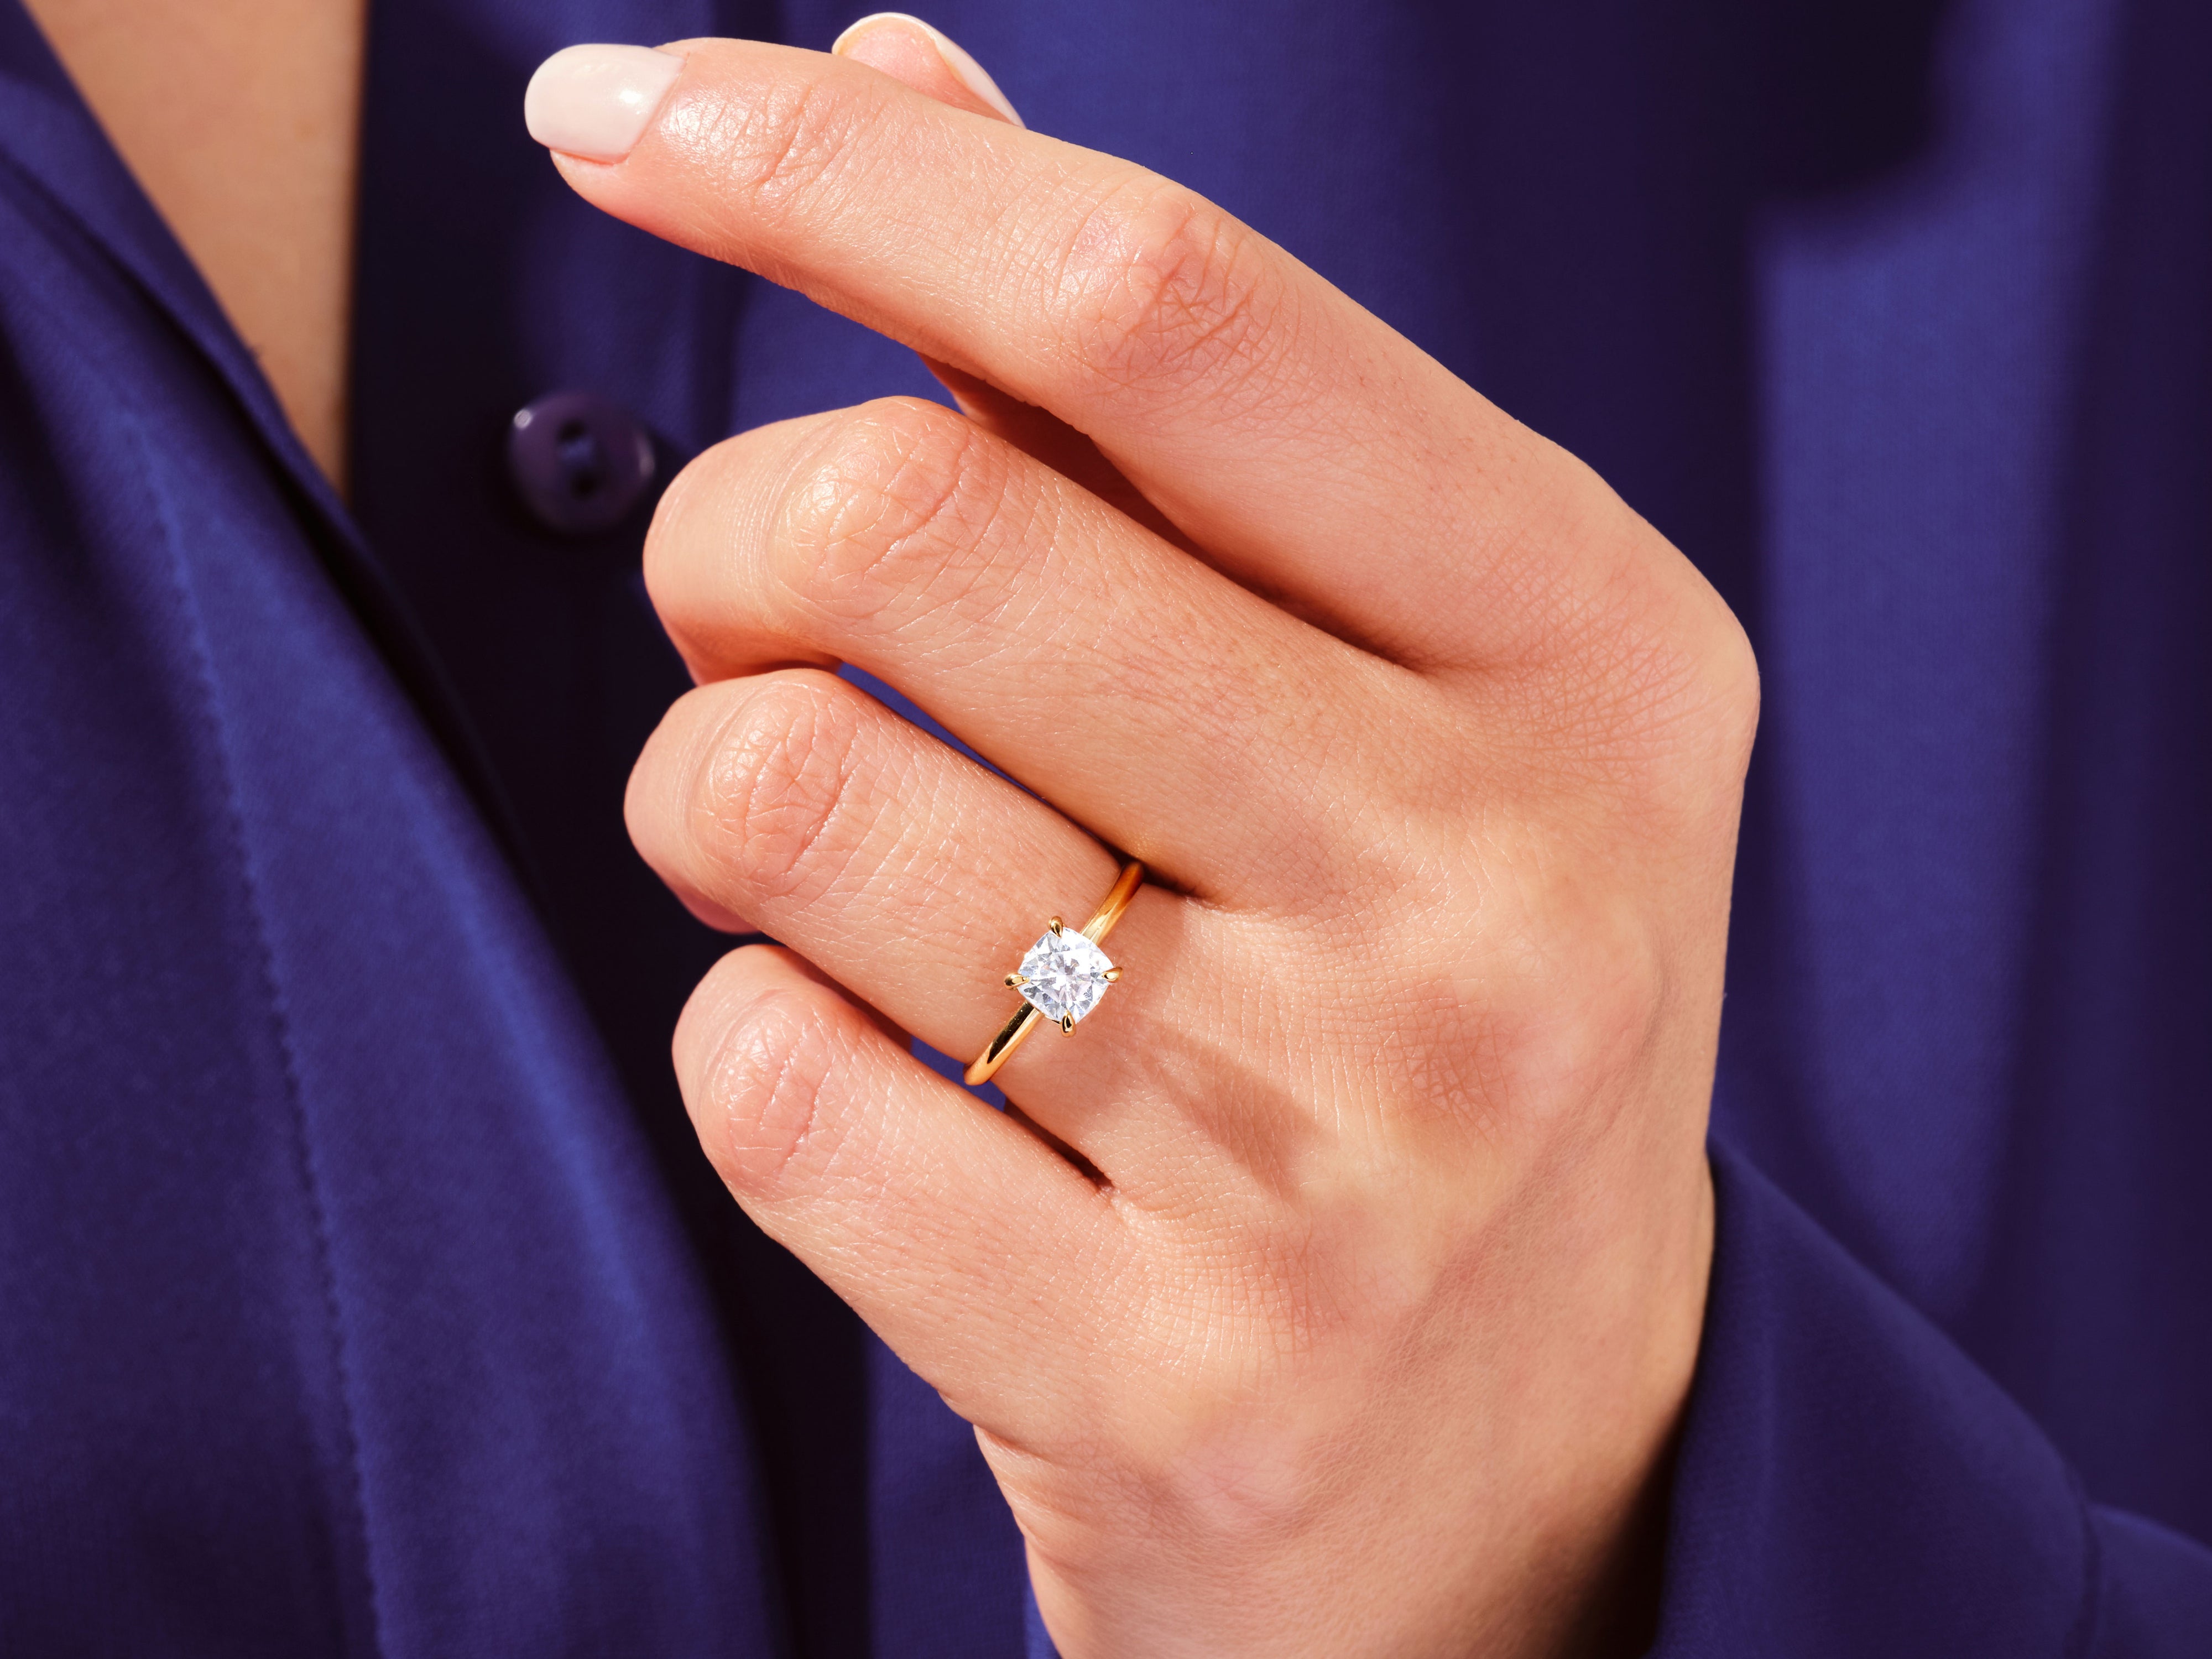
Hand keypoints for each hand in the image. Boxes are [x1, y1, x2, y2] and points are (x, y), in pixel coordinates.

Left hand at [534, 22, 1752, 1655]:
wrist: (1524, 1462)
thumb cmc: (1424, 1001)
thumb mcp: (1391, 679)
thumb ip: (1148, 396)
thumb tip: (897, 70)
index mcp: (1583, 645)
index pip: (1161, 305)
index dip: (842, 167)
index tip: (620, 111)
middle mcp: (1503, 883)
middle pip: (913, 525)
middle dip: (733, 536)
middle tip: (763, 613)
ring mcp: (1349, 1151)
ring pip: (784, 804)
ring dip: (718, 799)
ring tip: (837, 868)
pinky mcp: (1176, 1379)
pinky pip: (764, 1086)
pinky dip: (754, 1046)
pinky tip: (894, 1091)